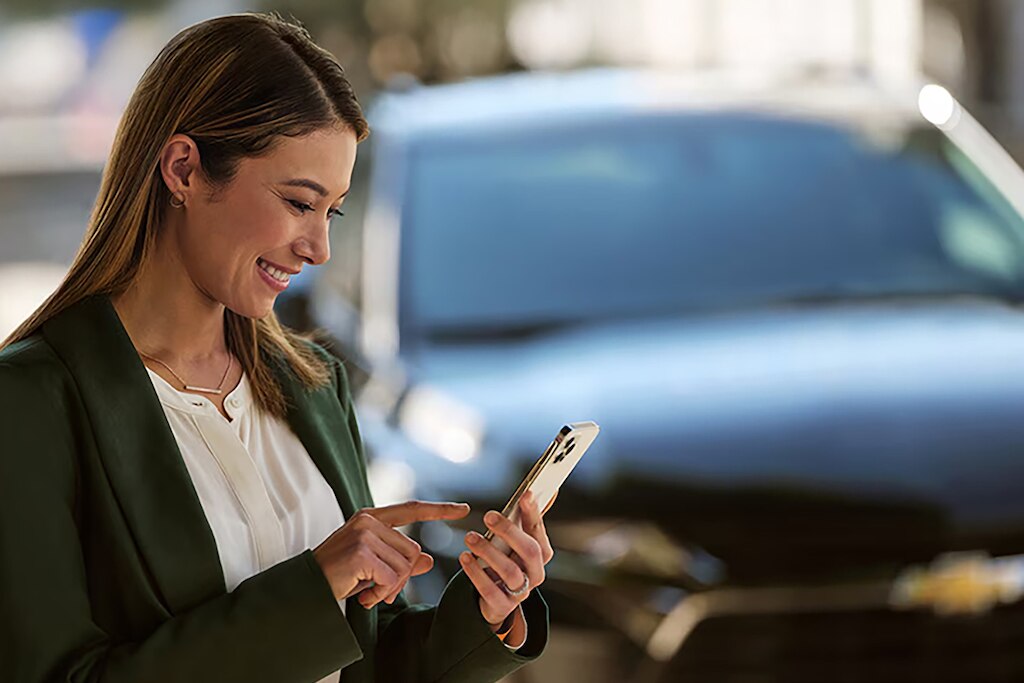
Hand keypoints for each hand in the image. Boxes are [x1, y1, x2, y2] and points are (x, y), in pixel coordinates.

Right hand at [313, 500, 469, 608]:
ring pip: (404, 566)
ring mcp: (364, 534)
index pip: (411, 510)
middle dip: (401, 577)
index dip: (440, 509)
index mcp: (370, 518)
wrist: (306, 590)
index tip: (465, 509)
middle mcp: (368, 521)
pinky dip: (381, 593)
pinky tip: (364, 596)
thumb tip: (428, 560)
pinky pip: (392, 578)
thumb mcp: (372, 568)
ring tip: (368, 593)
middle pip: (412, 550)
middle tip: (378, 591)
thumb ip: (400, 561)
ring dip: (390, 588)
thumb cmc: (337, 577)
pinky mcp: (362, 552)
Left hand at [458, 490, 554, 626]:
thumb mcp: (515, 541)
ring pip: (510, 571)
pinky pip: (491, 591)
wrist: (495, 600)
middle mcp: (536, 573)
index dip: (533, 513)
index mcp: (541, 554)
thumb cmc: (506, 561)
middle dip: (510, 531)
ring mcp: (521, 592)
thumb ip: (527, 518)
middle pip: (530, 551)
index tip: (524, 494)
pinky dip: (476, 573)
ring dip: (489, 552)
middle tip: (488, 515)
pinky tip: (464, 557)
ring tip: (470, 537)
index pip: (539, 531)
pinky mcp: (503, 606)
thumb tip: (545, 489)